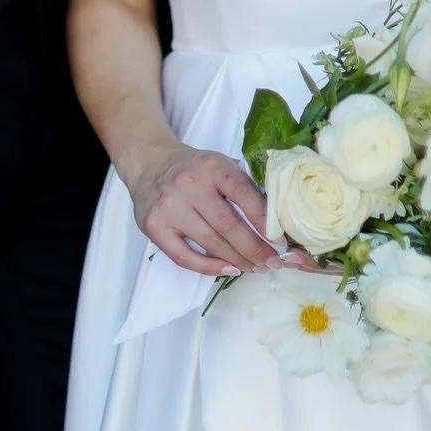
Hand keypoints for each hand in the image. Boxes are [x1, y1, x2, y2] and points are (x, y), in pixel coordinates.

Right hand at [124, 140, 279, 277]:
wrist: (149, 162)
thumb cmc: (193, 168)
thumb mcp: (219, 164)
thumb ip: (243, 185)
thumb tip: (275, 220)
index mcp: (212, 165)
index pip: (244, 194)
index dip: (265, 222)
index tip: (281, 242)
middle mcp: (188, 184)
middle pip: (229, 225)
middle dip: (255, 249)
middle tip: (272, 262)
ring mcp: (169, 207)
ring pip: (210, 243)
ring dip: (237, 260)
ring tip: (255, 267)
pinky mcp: (154, 227)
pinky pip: (185, 257)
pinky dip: (209, 267)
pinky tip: (228, 269)